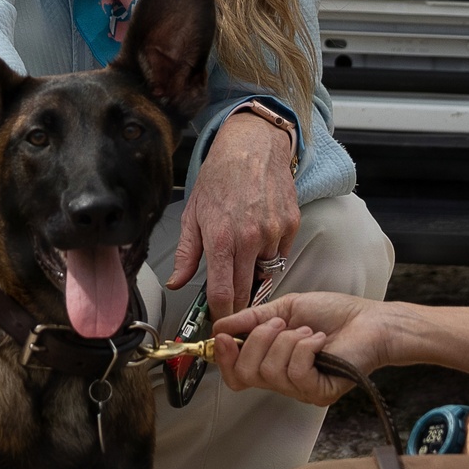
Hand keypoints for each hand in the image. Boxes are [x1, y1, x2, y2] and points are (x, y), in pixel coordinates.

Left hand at [167, 112, 299, 316]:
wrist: (252, 146)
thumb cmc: (220, 177)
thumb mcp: (193, 214)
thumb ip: (186, 254)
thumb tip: (176, 282)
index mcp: (221, 238)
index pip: (223, 293)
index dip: (222, 315)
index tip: (221, 323)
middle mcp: (250, 238)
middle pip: (247, 291)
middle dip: (239, 303)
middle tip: (231, 304)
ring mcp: (274, 232)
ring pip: (266, 273)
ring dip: (255, 274)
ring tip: (244, 255)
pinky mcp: (291, 225)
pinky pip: (281, 254)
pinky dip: (271, 254)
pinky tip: (259, 238)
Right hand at [210, 292, 397, 405]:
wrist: (370, 321)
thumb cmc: (334, 315)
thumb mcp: (284, 309)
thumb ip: (251, 319)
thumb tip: (219, 325)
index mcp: (271, 360)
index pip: (235, 374)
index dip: (224, 357)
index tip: (222, 335)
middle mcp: (282, 380)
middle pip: (245, 374)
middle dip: (257, 341)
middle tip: (279, 324)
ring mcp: (300, 390)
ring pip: (269, 371)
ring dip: (287, 341)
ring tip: (308, 331)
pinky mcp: (318, 393)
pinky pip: (295, 372)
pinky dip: (305, 348)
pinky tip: (319, 341)